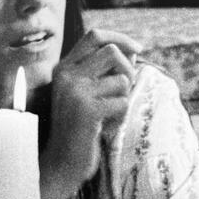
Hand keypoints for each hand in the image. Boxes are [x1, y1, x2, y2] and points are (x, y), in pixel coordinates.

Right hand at [40, 28, 141, 198]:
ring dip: (124, 98)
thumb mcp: (85, 93)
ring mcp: (76, 92)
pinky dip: (120, 117)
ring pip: (122, 79)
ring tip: (110, 114)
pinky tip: (106, 128)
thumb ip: (103, 71)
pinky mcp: (88, 111)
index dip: (120, 38)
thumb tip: (133, 51)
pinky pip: (122, 102)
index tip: (138, 49)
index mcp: (63, 68)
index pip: (94, 35)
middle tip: (125, 90)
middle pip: (112, 52)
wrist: (61, 163)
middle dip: (128, 69)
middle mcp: (66, 75)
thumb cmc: (78, 128)